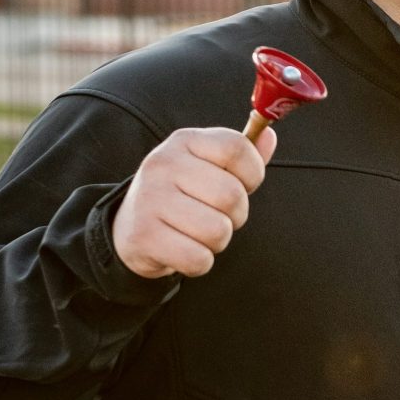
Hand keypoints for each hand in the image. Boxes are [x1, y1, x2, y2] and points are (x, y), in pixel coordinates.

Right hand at [112, 127, 276, 278]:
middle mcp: (163, 164)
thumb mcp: (208, 166)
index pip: (236, 149)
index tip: (242, 185)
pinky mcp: (143, 236)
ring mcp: (150, 199)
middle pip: (232, 196)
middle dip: (235, 216)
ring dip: (217, 241)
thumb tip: (269, 137)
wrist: (129, 226)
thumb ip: (242, 155)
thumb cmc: (183, 194)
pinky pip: (198, 259)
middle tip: (216, 216)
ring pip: (218, 231)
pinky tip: (184, 250)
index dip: (252, 174)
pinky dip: (199, 262)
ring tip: (197, 233)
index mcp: (184, 141)